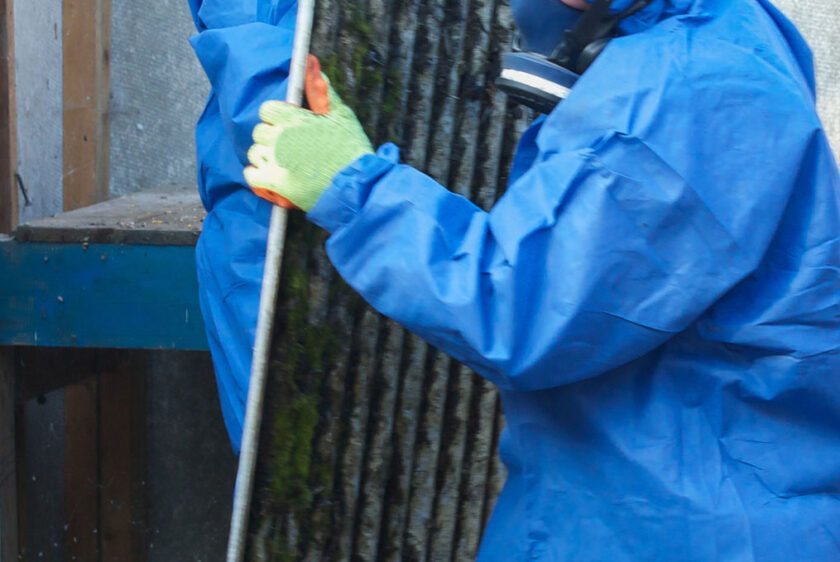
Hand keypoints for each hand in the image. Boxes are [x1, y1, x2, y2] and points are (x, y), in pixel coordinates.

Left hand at [244, 55, 373, 210]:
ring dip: (267, 158)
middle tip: (291, 149)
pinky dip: (259, 178)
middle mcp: (279, 137)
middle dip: (272, 139)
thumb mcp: (340, 114)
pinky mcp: (274, 183)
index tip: (290, 128)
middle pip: (259, 132)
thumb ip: (320, 89)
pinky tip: (275, 177)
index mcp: (292, 118)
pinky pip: (251, 176)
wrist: (356, 185)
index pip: (267, 110)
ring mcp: (274, 160)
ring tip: (286, 164)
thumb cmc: (350, 150)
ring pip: (254, 153)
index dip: (278, 119)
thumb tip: (311, 61)